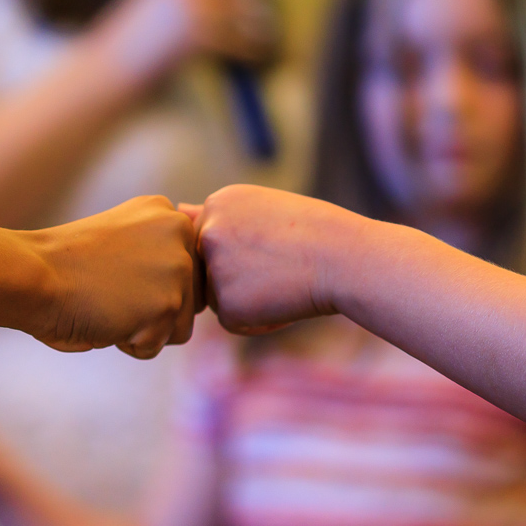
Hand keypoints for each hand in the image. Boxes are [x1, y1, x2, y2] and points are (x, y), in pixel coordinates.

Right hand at [28, 194, 200, 358]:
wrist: (32, 275)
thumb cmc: (62, 265)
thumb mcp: (123, 239)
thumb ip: (158, 253)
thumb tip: (184, 293)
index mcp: (167, 214)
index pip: (187, 272)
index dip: (149, 286)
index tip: (115, 275)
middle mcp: (179, 234)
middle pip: (190, 299)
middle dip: (153, 310)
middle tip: (108, 292)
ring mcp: (177, 269)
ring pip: (178, 327)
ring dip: (142, 329)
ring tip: (107, 305)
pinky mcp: (168, 304)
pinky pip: (155, 346)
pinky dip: (127, 344)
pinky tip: (103, 318)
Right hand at [98, 0, 276, 84]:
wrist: (109, 75)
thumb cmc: (135, 51)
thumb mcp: (161, 13)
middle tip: (266, 18)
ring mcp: (189, 5)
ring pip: (242, 10)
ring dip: (258, 26)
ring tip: (259, 43)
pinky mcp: (197, 34)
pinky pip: (239, 39)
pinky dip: (250, 49)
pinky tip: (250, 59)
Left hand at [193, 184, 362, 334]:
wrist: (346, 259)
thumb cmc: (318, 232)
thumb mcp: (265, 208)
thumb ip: (222, 217)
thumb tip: (180, 210)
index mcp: (218, 203)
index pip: (212, 241)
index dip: (245, 252)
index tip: (274, 248)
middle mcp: (209, 231)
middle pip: (208, 270)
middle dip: (239, 276)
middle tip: (281, 267)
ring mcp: (215, 267)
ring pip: (217, 298)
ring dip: (247, 300)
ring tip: (284, 282)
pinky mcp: (227, 304)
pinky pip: (232, 322)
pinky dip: (257, 322)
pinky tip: (284, 301)